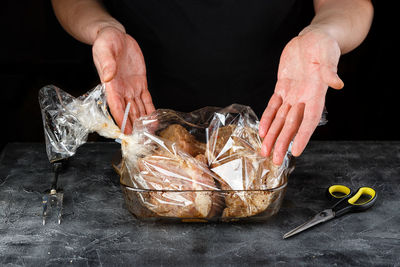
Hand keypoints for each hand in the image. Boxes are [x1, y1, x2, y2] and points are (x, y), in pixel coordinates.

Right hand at [92, 26, 154, 133]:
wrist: (115, 36)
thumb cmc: (105, 42)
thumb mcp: (104, 49)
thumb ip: (106, 63)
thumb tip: (108, 77)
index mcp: (111, 84)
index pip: (116, 106)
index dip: (121, 119)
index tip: (126, 132)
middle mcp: (121, 90)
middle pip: (128, 111)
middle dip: (133, 126)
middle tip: (140, 140)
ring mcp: (131, 87)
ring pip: (138, 108)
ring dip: (142, 122)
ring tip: (148, 134)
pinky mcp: (140, 83)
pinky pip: (146, 99)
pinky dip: (150, 110)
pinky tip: (153, 119)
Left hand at [259, 28, 343, 164]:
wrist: (313, 38)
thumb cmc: (324, 45)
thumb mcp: (328, 54)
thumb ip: (330, 70)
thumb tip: (337, 83)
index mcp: (316, 93)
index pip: (309, 119)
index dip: (303, 136)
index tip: (296, 151)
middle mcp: (303, 98)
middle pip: (292, 125)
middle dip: (283, 142)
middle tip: (275, 160)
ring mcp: (292, 94)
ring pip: (281, 119)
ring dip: (273, 135)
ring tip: (265, 150)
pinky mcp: (282, 87)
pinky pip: (273, 106)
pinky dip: (268, 118)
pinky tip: (262, 131)